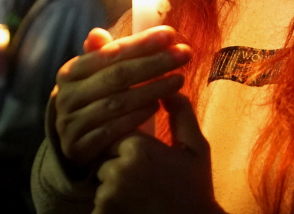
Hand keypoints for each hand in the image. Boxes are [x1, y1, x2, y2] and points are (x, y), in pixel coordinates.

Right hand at [53, 26, 191, 170]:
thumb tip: (98, 33)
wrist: (72, 142)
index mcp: (70, 73)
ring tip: (179, 79)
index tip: (170, 34)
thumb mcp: (93, 76)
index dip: (141, 43)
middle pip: (117, 76)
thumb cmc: (91, 100)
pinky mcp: (80, 148)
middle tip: (185, 54)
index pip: (110, 54)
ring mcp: (72, 123)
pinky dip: (137, 117)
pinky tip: (158, 107)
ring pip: (118, 103)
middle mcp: (66, 97)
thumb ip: (102, 56)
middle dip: (154, 63)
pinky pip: (114, 130)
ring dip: (152, 90)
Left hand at [93, 93, 223, 213]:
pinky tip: (134, 207)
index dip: (130, 145)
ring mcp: (108, 194)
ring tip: (142, 194)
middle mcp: (118, 168)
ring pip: (100, 179)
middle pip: (105, 156)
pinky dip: (110, 205)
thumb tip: (168, 90)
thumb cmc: (196, 189)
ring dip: (113, 184)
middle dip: (118, 163)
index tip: (149, 157)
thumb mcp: (196, 148)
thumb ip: (181, 114)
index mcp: (138, 147)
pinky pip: (97, 202)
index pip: (116, 133)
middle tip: (146, 179)